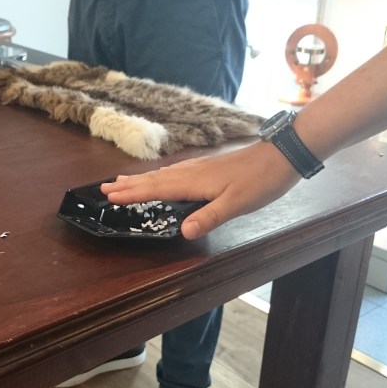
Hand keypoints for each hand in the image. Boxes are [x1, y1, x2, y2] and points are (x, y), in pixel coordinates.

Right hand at [101, 141, 301, 239]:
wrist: (283, 155)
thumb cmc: (261, 181)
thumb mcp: (236, 204)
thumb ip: (209, 217)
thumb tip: (183, 232)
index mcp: (194, 182)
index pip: (156, 189)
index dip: (132, 194)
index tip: (108, 196)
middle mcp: (192, 172)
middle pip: (154, 179)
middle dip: (129, 185)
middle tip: (103, 188)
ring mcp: (200, 168)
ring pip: (163, 174)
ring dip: (141, 179)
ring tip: (122, 182)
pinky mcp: (209, 167)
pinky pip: (175, 172)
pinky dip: (159, 176)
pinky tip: (162, 177)